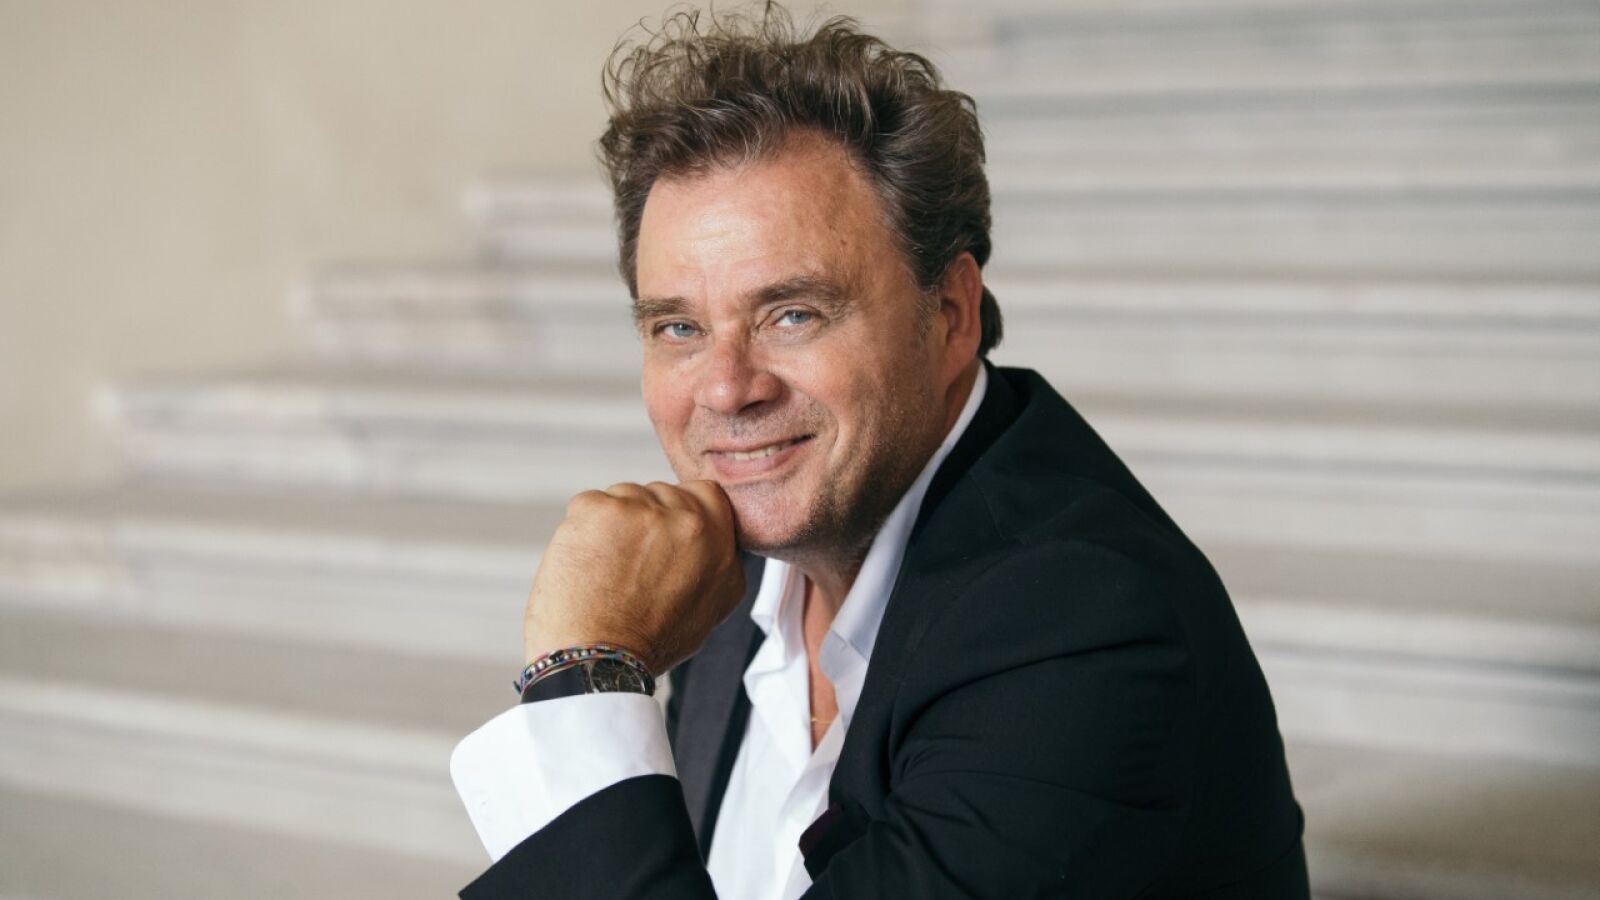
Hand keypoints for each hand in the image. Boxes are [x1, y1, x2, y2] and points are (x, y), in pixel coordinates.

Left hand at [522, 480, 745, 674]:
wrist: (598, 662)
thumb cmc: (648, 644)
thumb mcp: (710, 608)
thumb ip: (717, 563)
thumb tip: (710, 539)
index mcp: (719, 544)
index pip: (705, 495)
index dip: (681, 510)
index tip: (664, 533)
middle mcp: (688, 522)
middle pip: (661, 494)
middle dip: (644, 521)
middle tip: (629, 563)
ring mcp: (643, 511)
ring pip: (625, 496)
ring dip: (613, 523)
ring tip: (606, 570)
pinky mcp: (599, 509)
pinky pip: (590, 503)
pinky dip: (582, 529)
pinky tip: (586, 564)